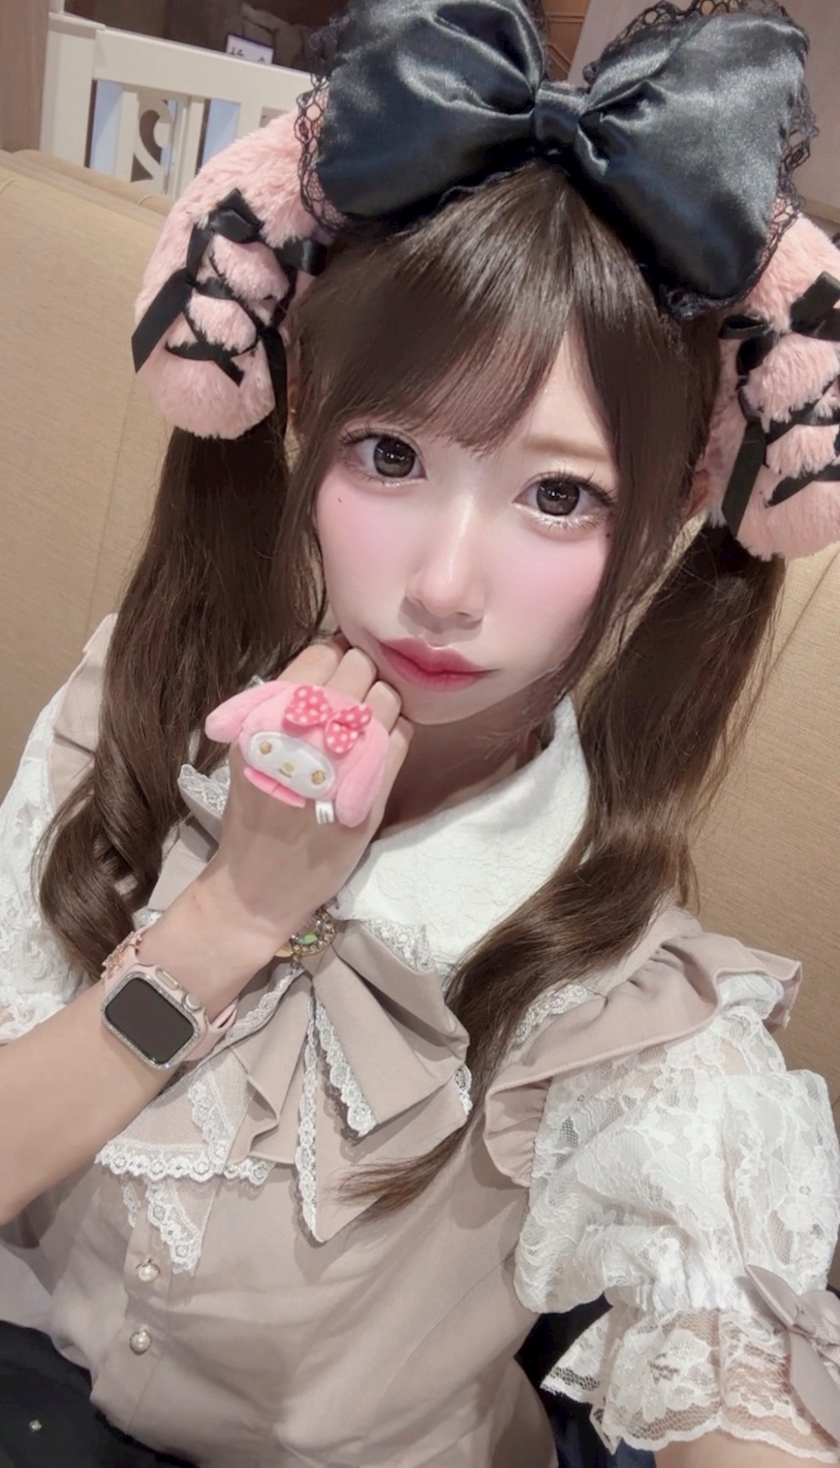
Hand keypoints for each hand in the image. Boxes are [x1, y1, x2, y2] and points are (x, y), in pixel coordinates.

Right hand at [194, 637, 410, 953]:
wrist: (258, 887)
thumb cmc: (253, 812)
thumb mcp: (250, 748)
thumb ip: (282, 704)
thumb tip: (329, 660)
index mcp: (267, 717)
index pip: (321, 655)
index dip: (335, 657)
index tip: (338, 672)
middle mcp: (304, 732)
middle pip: (359, 668)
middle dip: (363, 676)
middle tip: (356, 699)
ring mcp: (341, 762)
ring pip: (387, 698)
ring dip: (384, 705)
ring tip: (367, 727)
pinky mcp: (369, 794)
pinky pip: (401, 738)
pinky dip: (397, 735)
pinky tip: (379, 750)